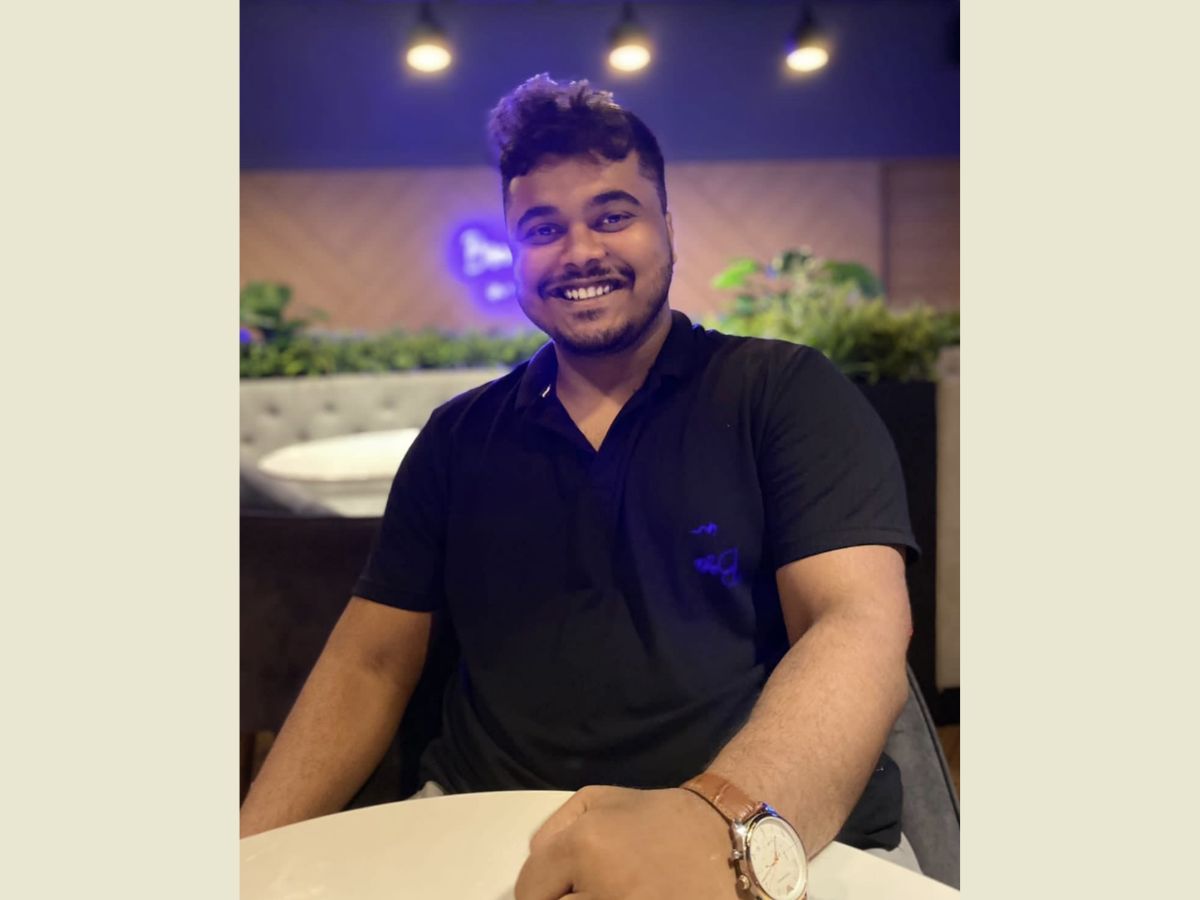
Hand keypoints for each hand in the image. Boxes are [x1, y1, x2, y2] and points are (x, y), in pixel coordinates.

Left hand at [514, 785, 739, 899]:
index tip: (553, 891)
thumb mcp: (600, 800)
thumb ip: (554, 829)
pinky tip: (629, 898)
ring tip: (606, 895)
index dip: (536, 893)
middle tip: (584, 892)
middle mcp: (602, 888)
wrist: (726, 842)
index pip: (529, 890)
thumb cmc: (659, 818)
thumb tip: (534, 867)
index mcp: (586, 846)